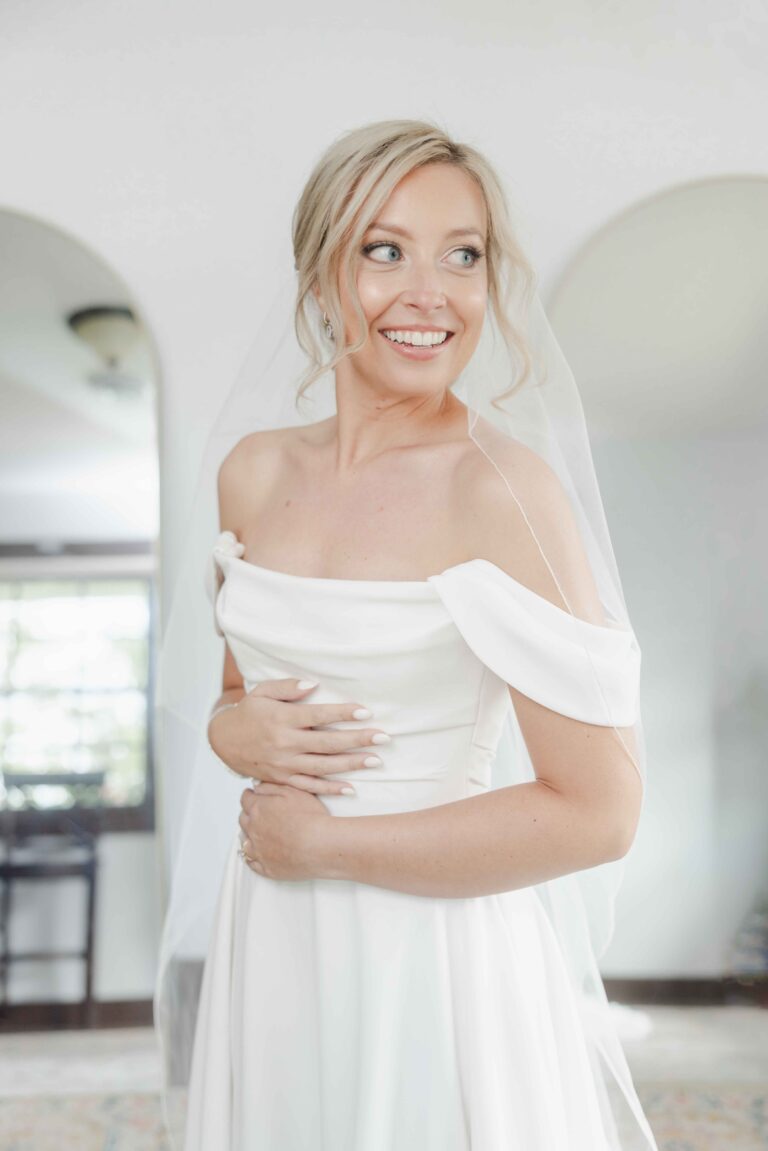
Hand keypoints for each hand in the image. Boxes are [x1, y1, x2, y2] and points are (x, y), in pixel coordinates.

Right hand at [208, 678, 388, 794]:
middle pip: (327, 743)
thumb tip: (313, 685)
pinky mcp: (282, 779)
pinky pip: (309, 786)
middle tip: (384, 737)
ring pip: (323, 766)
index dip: (342, 714)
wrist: (223, 741)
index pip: (318, 715)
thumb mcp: (262, 692)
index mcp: (282, 719)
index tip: (365, 712)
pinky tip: (351, 789)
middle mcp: (285, 743)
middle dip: (358, 740)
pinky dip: (329, 789)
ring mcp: (284, 764)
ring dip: (351, 764)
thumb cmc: (249, 712)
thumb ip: (288, 688)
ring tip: (376, 760)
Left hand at [238, 782, 331, 880]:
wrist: (320, 845)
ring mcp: (258, 850)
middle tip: (259, 814)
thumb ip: (270, 787)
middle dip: (249, 814)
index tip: (253, 795)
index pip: (245, 799)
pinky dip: (253, 856)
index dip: (250, 796)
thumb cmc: (310, 817)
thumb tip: (256, 786)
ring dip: (249, 835)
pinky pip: (251, 862)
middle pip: (243, 819)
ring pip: (244, 841)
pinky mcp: (265, 867)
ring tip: (259, 834)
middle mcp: (253, 829)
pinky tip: (259, 853)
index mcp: (258, 808)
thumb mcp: (293, 791)